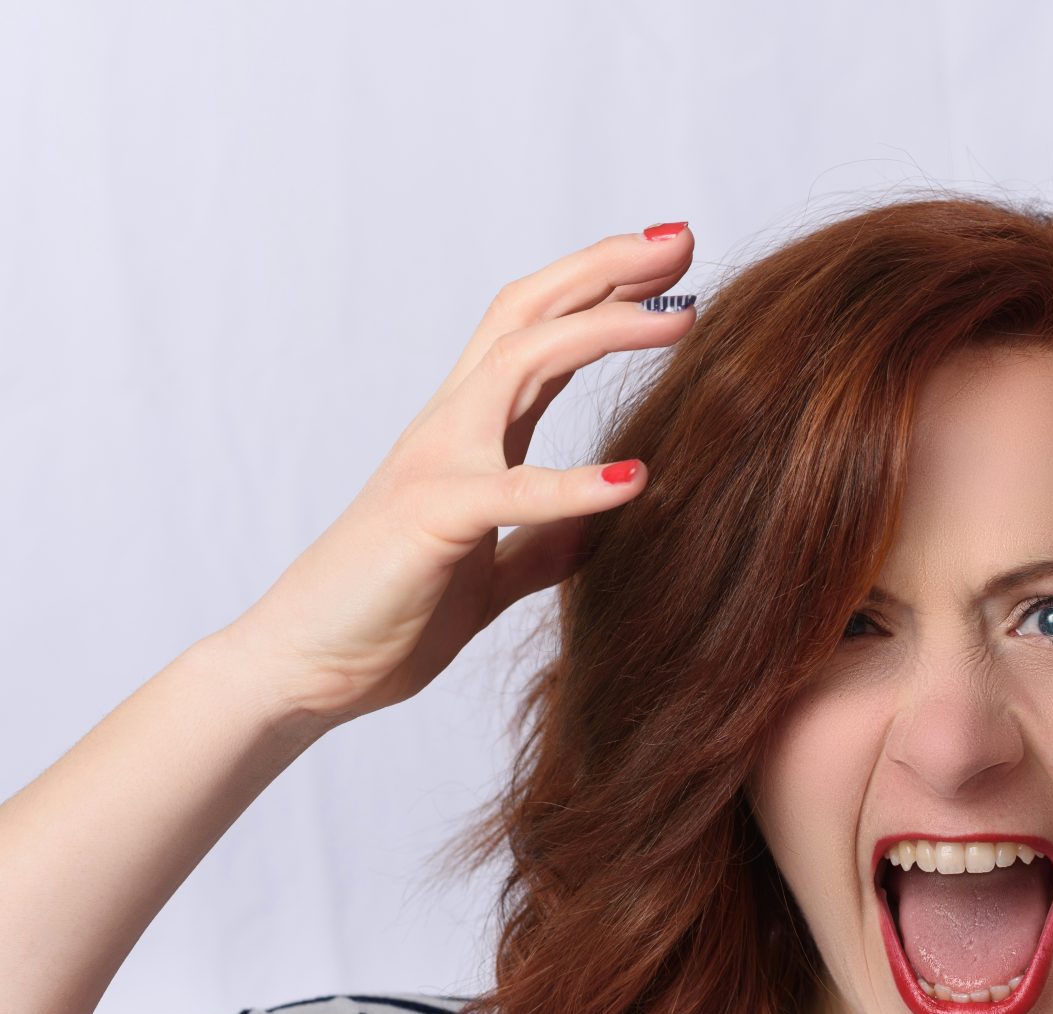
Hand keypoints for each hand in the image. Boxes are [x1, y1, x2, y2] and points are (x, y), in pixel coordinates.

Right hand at [220, 226, 696, 726]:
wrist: (302, 669)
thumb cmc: (384, 614)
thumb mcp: (488, 573)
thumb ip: (541, 542)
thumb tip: (602, 524)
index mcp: (469, 434)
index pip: (540, 333)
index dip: (603, 290)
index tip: (672, 266)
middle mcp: (451, 427)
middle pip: (529, 312)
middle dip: (606, 269)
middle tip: (684, 241)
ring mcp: (436, 464)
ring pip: (521, 362)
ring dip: (605, 332)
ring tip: (683, 324)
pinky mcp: (431, 521)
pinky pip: (510, 493)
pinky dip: (575, 485)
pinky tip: (635, 478)